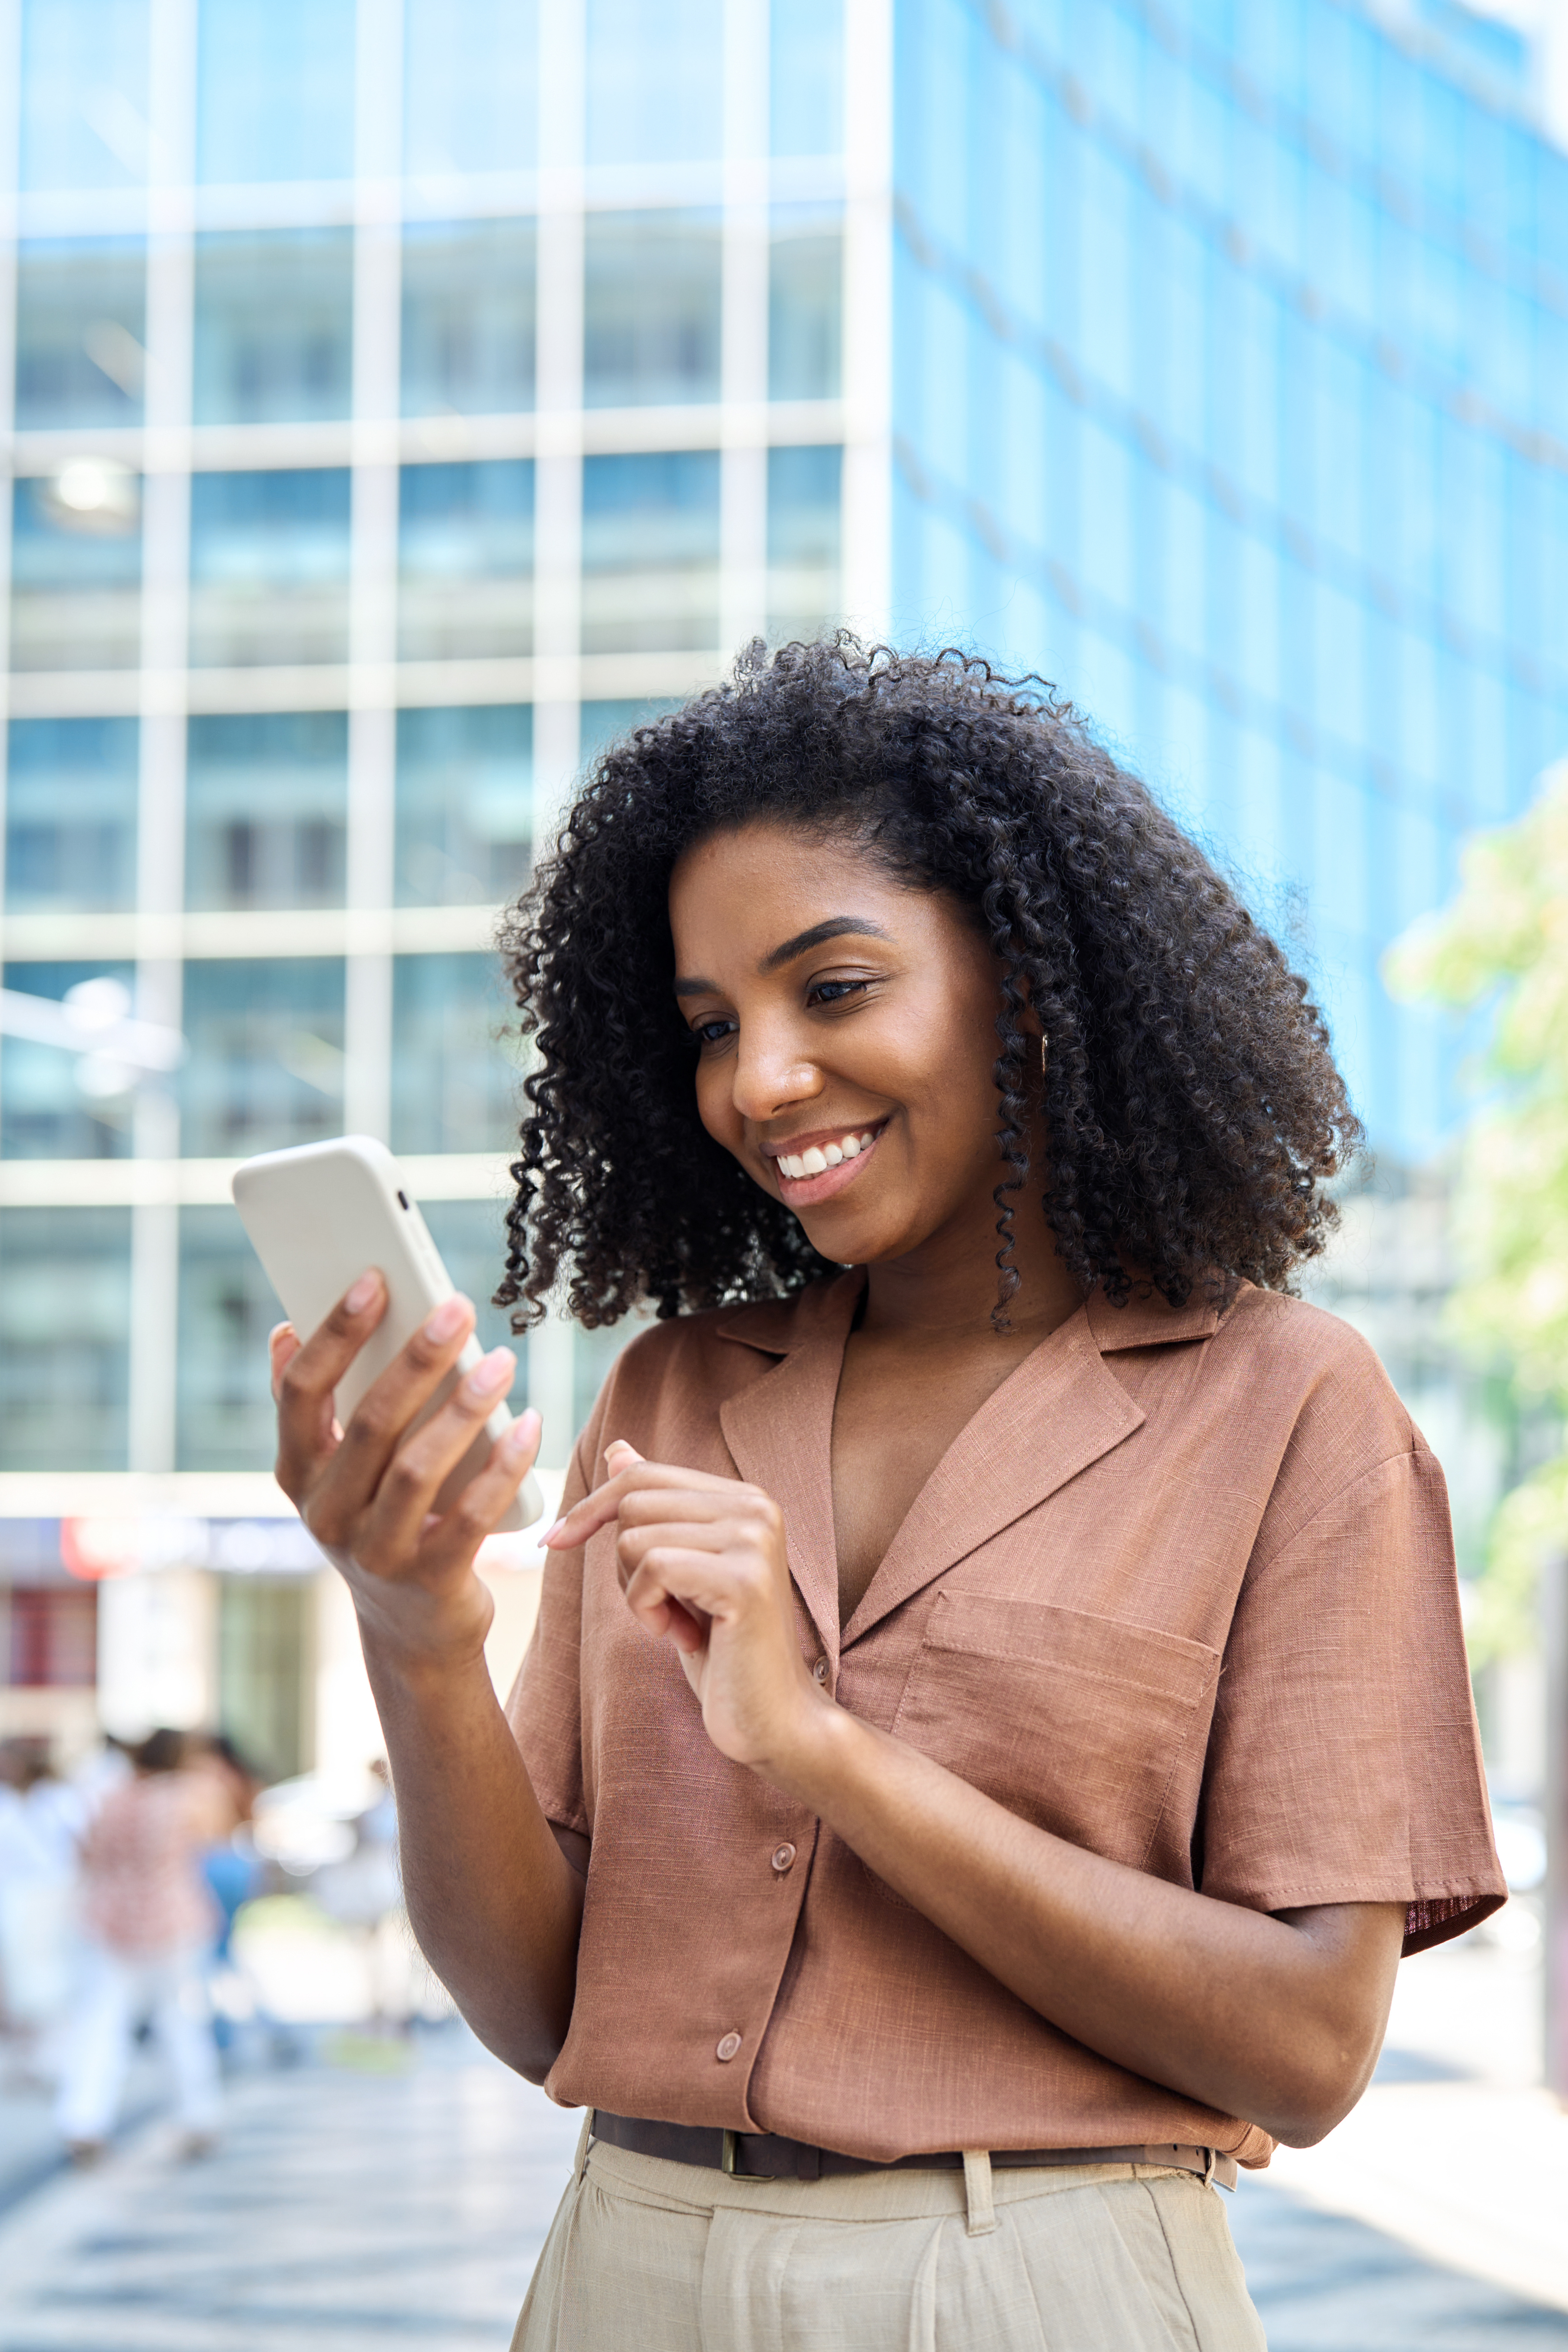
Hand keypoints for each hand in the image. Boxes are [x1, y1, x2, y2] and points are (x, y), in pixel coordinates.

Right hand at [271, 1271, 540, 1676]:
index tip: (376, 1278)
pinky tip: (529, 1425)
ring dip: (464, 1408)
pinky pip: (470, 1517)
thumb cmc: (379, 1519)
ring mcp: (374, 1552)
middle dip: (417, 1358)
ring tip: (502, 1360)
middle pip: (371, 1422)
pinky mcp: (429, 1580)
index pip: (303, 1392)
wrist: (409, 1628)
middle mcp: (325, 1514)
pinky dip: (503, 1466)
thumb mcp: (336, 1471)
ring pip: (418, 1468)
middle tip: (458, 1307)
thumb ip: (314, 1407)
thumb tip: (285, 1330)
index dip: (336, 1333)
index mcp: (297, 1472)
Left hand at [542, 1441, 826, 1775]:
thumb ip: (658, 1509)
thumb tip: (618, 1449)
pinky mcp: (744, 1579)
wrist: (771, 1717)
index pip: (643, 1473)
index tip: (555, 1541)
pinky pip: (652, 1570)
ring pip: (635, 1537)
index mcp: (744, 1498)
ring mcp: (754, 1540)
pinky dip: (646, 1609)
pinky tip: (681, 1638)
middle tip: (661, 1608)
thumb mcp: (680, 1571)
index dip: (592, 1507)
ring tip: (677, 1624)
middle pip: (633, 1501)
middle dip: (623, 1562)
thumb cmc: (723, 1648)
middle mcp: (756, 1507)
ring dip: (636, 1592)